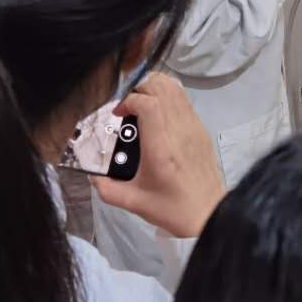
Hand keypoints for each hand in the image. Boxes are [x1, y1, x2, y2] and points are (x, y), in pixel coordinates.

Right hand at [90, 74, 225, 238]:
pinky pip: (184, 101)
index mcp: (161, 147)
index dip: (129, 100)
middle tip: (127, 105)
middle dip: (140, 87)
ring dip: (155, 88)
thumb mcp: (133, 202)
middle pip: (163, 87)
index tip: (118, 113)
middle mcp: (180, 130)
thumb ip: (107, 188)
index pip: (148, 104)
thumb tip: (92, 174)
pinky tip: (158, 114)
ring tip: (141, 104)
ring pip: (176, 89)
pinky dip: (169, 97)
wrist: (208, 214)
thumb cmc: (170, 209)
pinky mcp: (201, 129)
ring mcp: (194, 127)